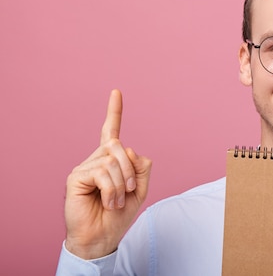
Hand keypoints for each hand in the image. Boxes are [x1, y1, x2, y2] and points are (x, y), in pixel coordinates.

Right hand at [64, 90, 151, 258]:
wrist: (102, 237)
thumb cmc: (118, 214)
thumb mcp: (139, 189)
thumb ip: (141, 167)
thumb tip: (130, 149)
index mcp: (111, 160)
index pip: (111, 131)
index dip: (114, 111)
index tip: (116, 92)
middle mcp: (96, 159)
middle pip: (119, 146)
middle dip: (130, 169)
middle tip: (129, 190)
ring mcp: (84, 167)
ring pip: (113, 160)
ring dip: (121, 184)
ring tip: (116, 201)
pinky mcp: (76, 177)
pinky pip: (102, 172)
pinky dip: (111, 189)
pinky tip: (107, 201)